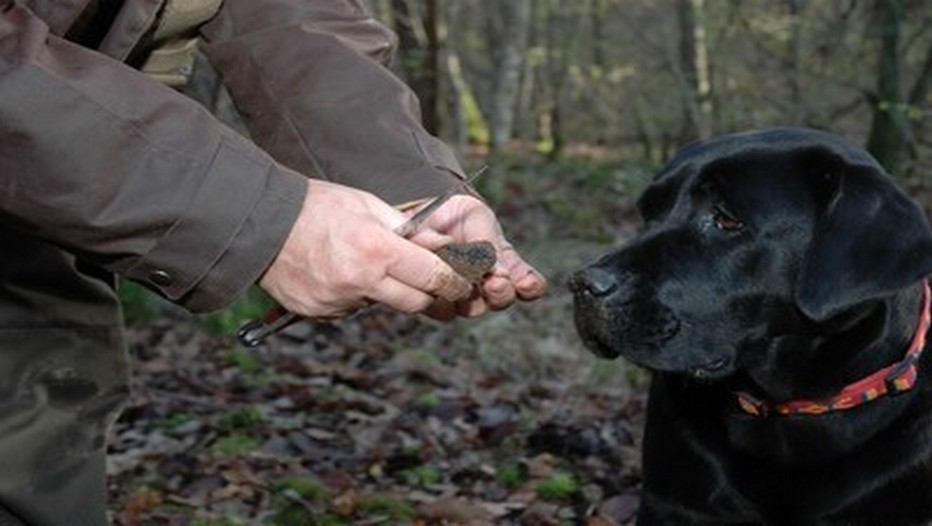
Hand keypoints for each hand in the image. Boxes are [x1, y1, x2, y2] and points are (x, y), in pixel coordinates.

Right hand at [259, 180, 472, 318]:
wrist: (260, 224)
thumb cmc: (318, 206)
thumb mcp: (368, 205)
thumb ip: (408, 230)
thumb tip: (444, 246)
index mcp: (377, 250)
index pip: (434, 277)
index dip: (454, 281)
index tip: (462, 280)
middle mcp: (361, 281)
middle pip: (416, 302)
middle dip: (429, 293)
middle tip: (429, 279)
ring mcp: (339, 302)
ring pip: (383, 305)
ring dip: (387, 290)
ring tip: (366, 262)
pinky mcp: (322, 313)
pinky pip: (353, 309)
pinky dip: (355, 295)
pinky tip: (339, 272)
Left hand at [408, 194, 547, 318]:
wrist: (416, 216)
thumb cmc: (453, 215)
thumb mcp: (475, 216)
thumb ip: (486, 241)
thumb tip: (494, 268)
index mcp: (504, 264)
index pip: (528, 283)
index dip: (531, 286)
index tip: (527, 284)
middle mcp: (486, 286)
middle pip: (501, 299)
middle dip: (501, 293)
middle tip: (495, 283)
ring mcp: (460, 296)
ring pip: (472, 308)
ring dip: (471, 296)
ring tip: (463, 280)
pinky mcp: (434, 303)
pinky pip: (441, 309)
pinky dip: (441, 297)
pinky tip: (437, 287)